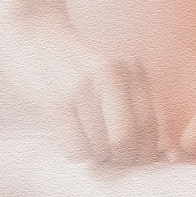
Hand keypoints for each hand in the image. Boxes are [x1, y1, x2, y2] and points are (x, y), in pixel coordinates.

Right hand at [0, 15, 157, 166]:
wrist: (33, 37)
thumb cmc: (77, 66)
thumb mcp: (112, 76)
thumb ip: (134, 107)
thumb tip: (162, 155)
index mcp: (131, 70)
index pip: (149, 126)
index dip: (143, 153)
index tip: (135, 159)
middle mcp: (111, 76)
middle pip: (125, 140)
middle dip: (119, 159)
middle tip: (110, 158)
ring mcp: (82, 87)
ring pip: (99, 148)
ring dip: (94, 155)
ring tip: (85, 137)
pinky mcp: (55, 101)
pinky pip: (75, 148)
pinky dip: (75, 152)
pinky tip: (69, 134)